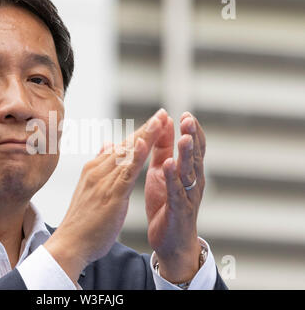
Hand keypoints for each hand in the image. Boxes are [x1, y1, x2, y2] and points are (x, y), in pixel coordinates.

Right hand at [44, 109, 166, 282]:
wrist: (69, 244)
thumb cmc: (81, 222)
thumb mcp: (89, 189)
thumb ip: (100, 166)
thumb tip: (107, 145)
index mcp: (94, 170)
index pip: (121, 148)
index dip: (138, 134)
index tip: (153, 121)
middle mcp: (98, 170)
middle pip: (126, 145)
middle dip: (145, 128)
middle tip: (162, 113)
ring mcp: (103, 181)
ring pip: (127, 154)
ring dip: (145, 135)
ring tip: (160, 120)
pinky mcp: (110, 195)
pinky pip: (126, 172)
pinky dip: (136, 156)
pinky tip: (146, 142)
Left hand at [145, 111, 205, 282]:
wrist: (171, 241)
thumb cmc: (166, 203)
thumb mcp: (162, 172)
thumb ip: (163, 149)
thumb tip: (164, 123)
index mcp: (188, 171)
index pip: (194, 147)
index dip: (192, 131)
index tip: (186, 114)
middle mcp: (193, 181)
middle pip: (194, 156)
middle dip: (191, 137)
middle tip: (188, 120)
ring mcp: (187, 196)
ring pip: (188, 172)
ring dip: (186, 155)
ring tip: (183, 138)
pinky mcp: (178, 209)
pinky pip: (176, 191)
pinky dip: (172, 178)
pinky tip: (168, 165)